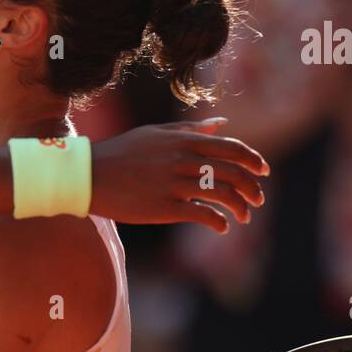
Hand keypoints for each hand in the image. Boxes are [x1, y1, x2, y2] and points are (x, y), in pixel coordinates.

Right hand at [91, 117, 269, 231]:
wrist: (89, 175)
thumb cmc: (122, 153)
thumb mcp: (156, 134)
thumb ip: (191, 129)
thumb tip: (223, 124)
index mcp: (184, 140)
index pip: (232, 148)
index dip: (253, 161)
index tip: (262, 172)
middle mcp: (183, 160)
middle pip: (234, 173)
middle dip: (252, 188)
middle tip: (257, 199)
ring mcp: (174, 184)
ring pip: (223, 195)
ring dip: (240, 208)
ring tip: (243, 216)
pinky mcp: (165, 207)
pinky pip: (204, 215)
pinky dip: (219, 222)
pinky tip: (221, 226)